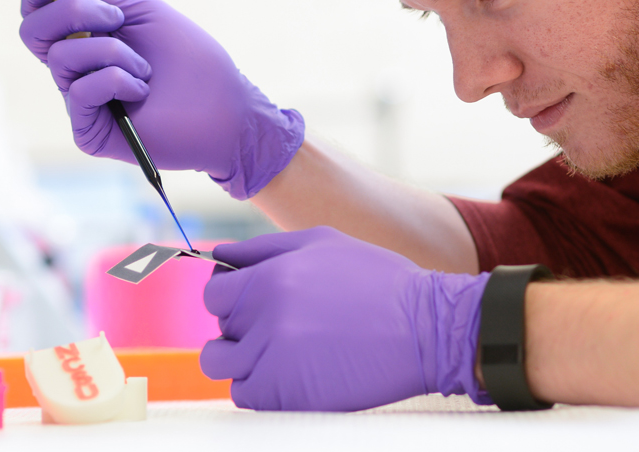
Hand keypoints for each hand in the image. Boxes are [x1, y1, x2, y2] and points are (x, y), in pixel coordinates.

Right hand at [18, 0, 304, 198]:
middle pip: (30, 31)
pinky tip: (141, 91)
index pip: (36, 11)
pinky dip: (116, 80)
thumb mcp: (140, 14)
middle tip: (115, 17)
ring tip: (145, 68)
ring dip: (112, 51)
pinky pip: (80, 92)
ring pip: (61, 58)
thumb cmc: (190, 58)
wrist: (223, 106)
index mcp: (83, 38)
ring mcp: (79, 101)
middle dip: (69, 12)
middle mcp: (74, 69)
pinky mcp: (87, 131)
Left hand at [199, 226, 490, 410]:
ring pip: (224, 366)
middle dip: (241, 330)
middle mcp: (266, 318)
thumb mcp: (322, 243)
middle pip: (219, 330)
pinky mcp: (288, 395)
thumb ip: (263, 248)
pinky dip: (261, 388)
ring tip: (279, 354)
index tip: (250, 305)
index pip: (213, 294)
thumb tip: (218, 255)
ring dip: (243, 361)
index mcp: (271, 277)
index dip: (230, 300)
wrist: (426, 328)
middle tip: (279, 329)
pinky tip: (293, 373)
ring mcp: (274, 359)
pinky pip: (246, 396)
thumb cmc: (378, 281)